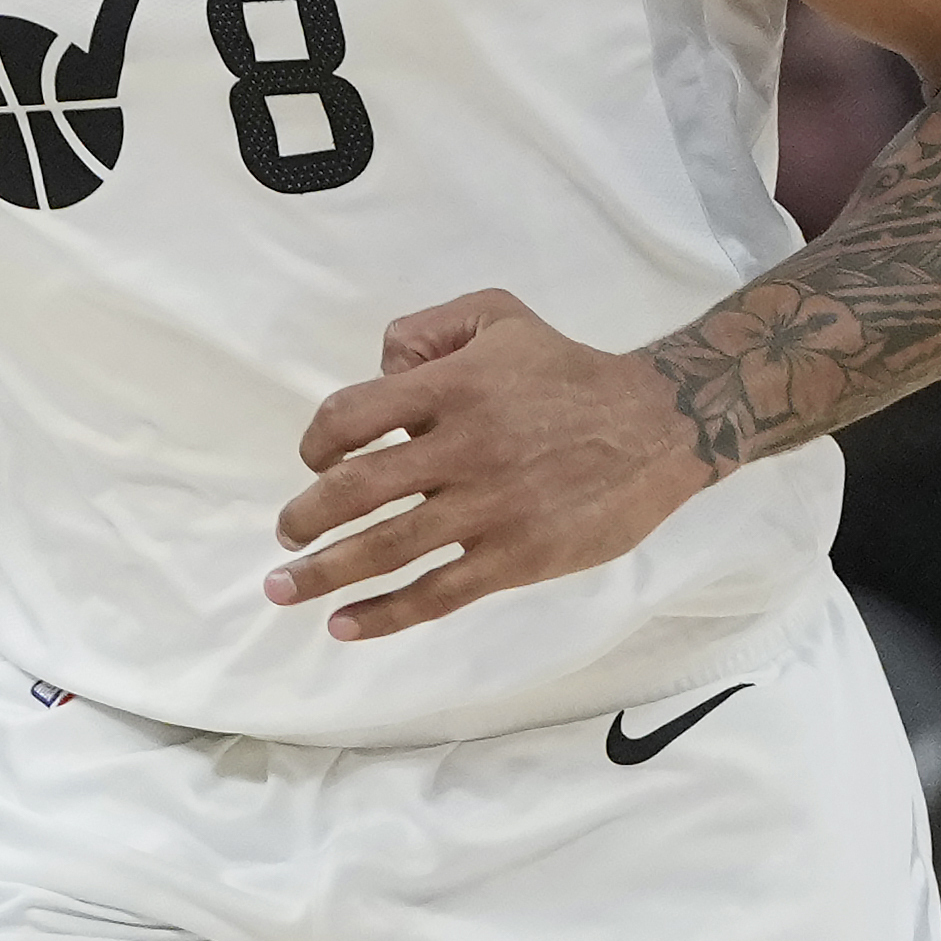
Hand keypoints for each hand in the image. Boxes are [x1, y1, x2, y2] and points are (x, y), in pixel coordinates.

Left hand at [266, 290, 705, 640]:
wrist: (656, 425)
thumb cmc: (566, 370)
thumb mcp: (497, 315)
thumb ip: (428, 331)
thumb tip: (379, 372)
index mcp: (450, 388)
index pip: (349, 417)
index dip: (317, 442)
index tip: (313, 461)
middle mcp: (461, 450)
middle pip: (355, 491)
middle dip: (304, 519)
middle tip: (287, 534)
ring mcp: (489, 509)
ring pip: (387, 549)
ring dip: (323, 574)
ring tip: (284, 589)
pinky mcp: (517, 557)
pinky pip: (438, 594)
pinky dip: (385, 615)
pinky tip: (346, 625)